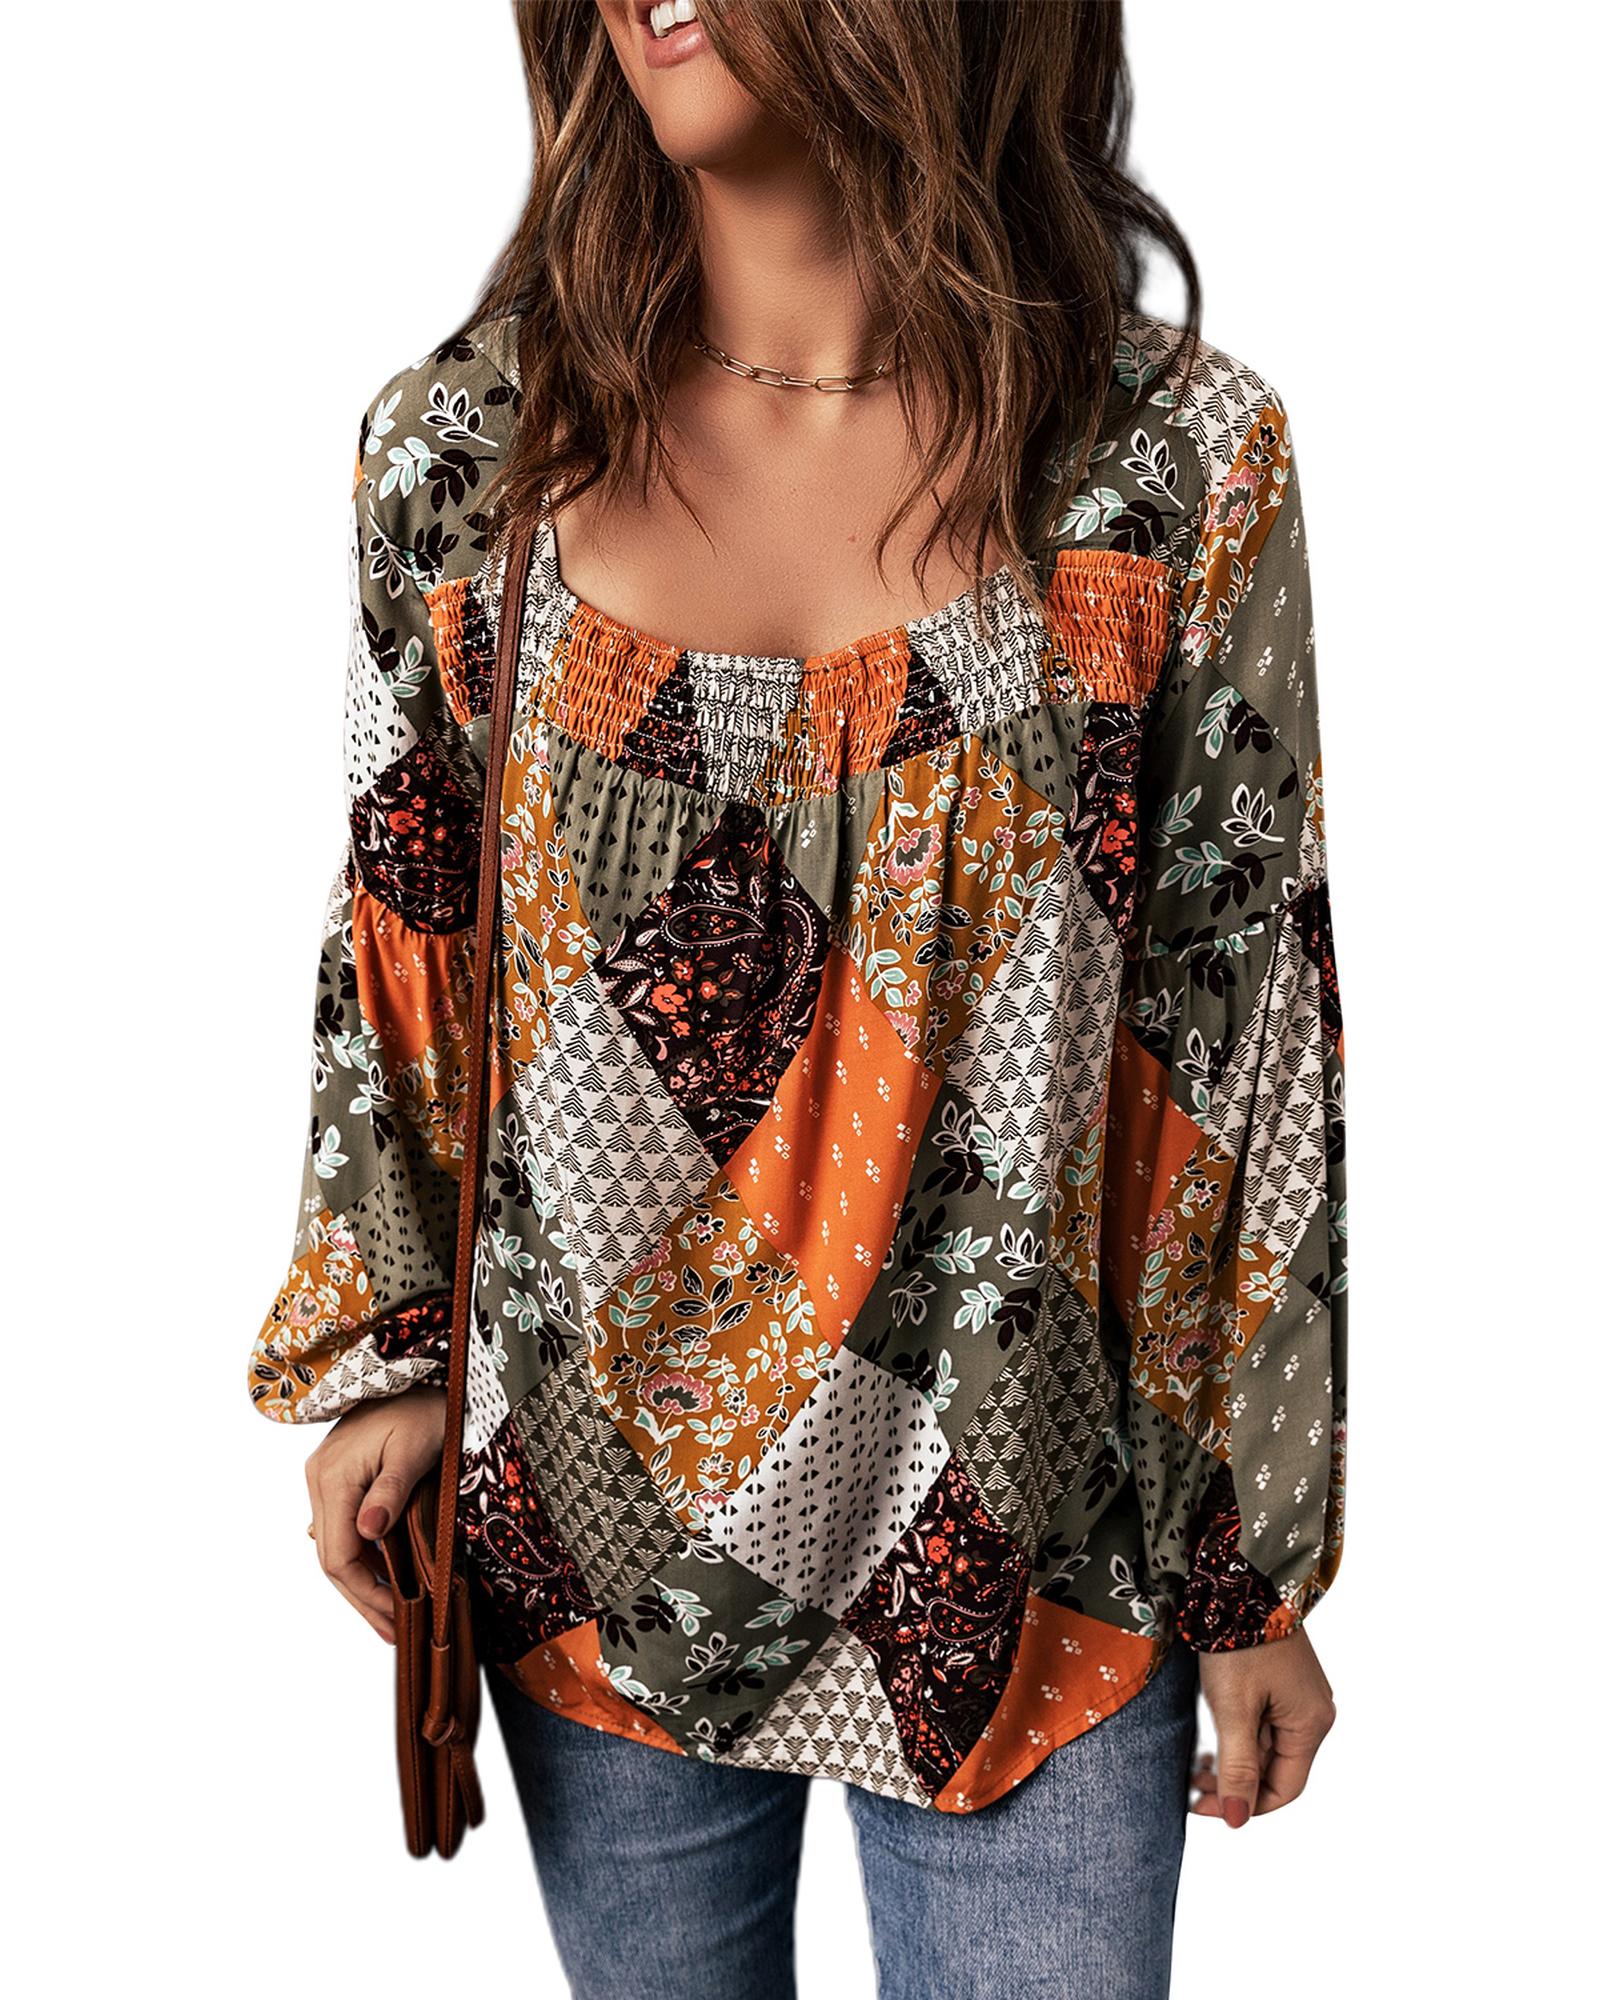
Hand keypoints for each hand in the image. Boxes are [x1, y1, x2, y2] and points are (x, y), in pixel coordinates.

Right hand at [303, 1386, 446, 1644]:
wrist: (415, 1369)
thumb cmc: (423, 1406)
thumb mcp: (415, 1447)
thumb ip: (391, 1490)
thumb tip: (369, 1534)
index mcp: (333, 1477)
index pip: (337, 1557)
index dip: (364, 1596)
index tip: (393, 1622)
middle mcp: (319, 1480)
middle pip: (332, 1559)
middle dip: (363, 1599)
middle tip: (394, 1632)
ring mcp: (324, 1479)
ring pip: (335, 1546)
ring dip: (362, 1582)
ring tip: (393, 1614)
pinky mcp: (336, 1477)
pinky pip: (342, 1528)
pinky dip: (362, 1557)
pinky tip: (385, 1577)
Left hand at [1191, 1626, 1335, 1826]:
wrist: (1240, 1578)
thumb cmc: (1238, 1641)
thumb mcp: (1233, 1708)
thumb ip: (1237, 1765)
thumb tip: (1238, 1819)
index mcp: (1311, 1724)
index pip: (1284, 1789)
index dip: (1245, 1805)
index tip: (1204, 1806)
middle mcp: (1313, 1712)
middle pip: (1275, 1768)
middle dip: (1235, 1782)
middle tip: (1192, 1786)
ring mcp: (1299, 1695)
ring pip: (1267, 1746)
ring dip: (1234, 1759)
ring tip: (1196, 1765)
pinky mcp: (1282, 1680)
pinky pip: (1264, 1722)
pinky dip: (1239, 1735)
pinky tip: (1212, 1737)